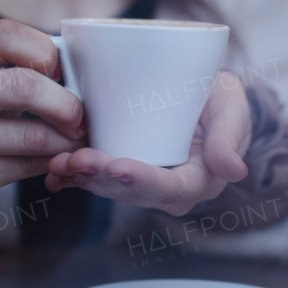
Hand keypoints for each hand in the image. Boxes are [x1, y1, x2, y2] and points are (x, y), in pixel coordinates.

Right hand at [0, 20, 86, 218]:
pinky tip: (55, 159)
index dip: (44, 50)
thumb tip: (81, 73)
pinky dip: (51, 162)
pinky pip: (25, 167)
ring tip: (74, 141)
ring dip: (65, 141)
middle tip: (79, 118)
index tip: (60, 72)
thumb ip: (18, 70)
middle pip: (24, 86)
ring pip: (32, 136)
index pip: (4, 35)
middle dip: (65, 104)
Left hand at [44, 71, 251, 215]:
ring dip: (80, 176)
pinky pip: (94, 177)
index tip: (116, 166)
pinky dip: (71, 176)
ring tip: (58, 161)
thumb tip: (235, 171)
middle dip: (99, 177)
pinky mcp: (120, 168)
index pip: (167, 189)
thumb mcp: (233, 110)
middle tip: (74, 160)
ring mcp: (139, 180)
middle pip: (128, 190)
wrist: (204, 96)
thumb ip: (230, 138)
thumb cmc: (221, 102)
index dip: (140, 180)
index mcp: (195, 182)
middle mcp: (163, 189)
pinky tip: (53, 172)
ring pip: (106, 186)